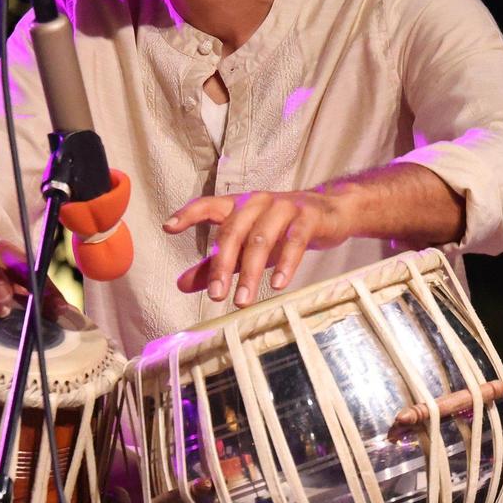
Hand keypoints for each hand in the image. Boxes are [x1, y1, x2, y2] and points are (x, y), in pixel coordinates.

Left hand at [164, 189, 351, 306]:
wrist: (333, 210)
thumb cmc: (285, 228)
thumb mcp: (248, 245)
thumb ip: (216, 263)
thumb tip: (181, 284)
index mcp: (240, 206)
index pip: (210, 205)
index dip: (189, 214)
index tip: (169, 227)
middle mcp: (258, 202)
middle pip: (233, 230)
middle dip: (222, 264)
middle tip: (216, 295)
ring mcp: (284, 207)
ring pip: (261, 238)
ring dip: (250, 271)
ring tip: (242, 300)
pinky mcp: (308, 217)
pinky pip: (295, 241)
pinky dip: (285, 263)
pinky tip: (278, 284)